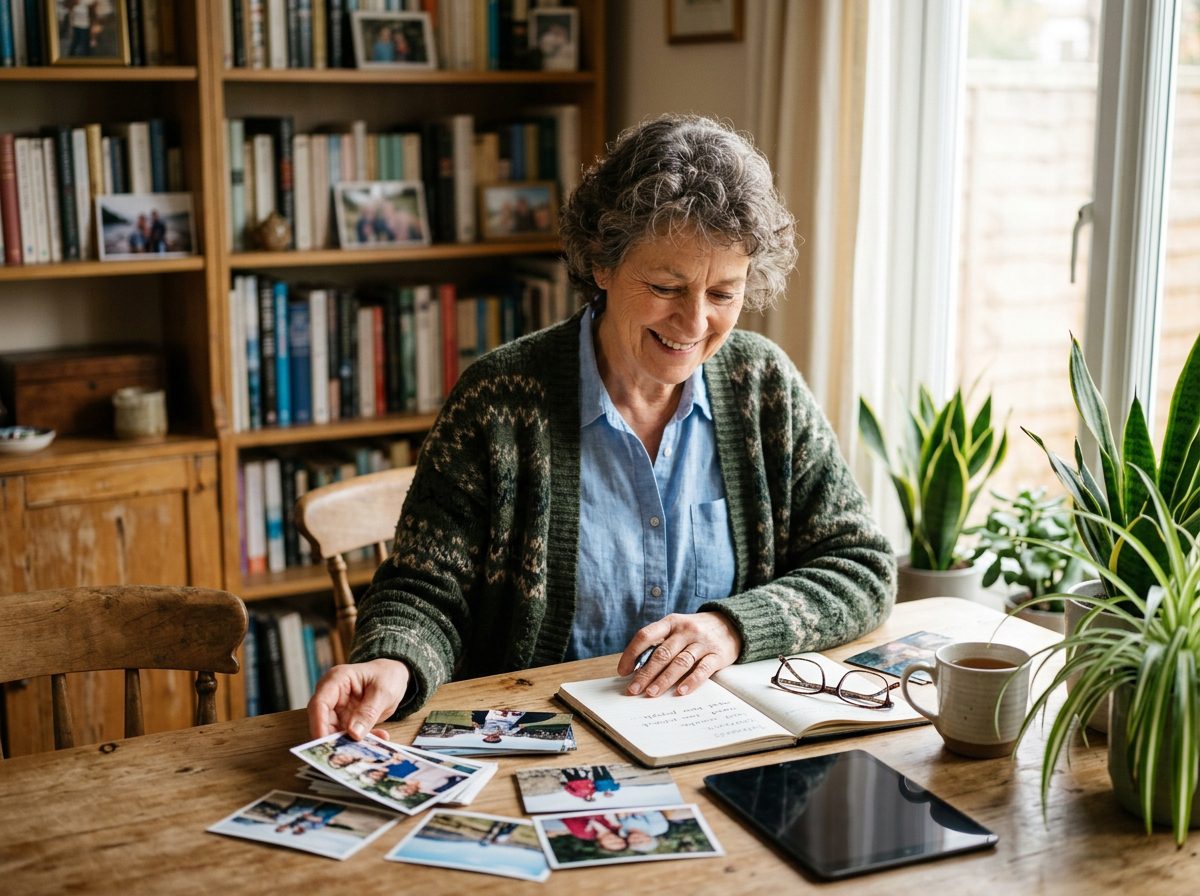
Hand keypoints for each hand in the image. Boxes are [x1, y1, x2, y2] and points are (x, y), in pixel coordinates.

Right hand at [306, 657, 410, 739]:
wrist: (394, 675)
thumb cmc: (387, 676)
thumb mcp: (383, 692)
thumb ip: (368, 712)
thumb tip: (353, 734)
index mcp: (337, 680)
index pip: (319, 703)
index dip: (318, 724)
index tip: (323, 743)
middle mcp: (332, 695)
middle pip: (322, 721)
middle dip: (332, 739)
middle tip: (345, 755)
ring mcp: (337, 709)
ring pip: (333, 732)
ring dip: (348, 742)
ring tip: (366, 747)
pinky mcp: (344, 721)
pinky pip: (347, 735)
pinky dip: (360, 740)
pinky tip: (379, 738)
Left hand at [617, 611, 741, 697]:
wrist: (731, 624)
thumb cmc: (695, 631)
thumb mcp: (677, 628)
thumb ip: (660, 644)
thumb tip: (637, 669)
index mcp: (671, 622)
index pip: (646, 635)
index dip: (632, 653)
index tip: (623, 671)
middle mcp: (685, 630)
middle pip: (662, 653)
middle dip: (645, 673)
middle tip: (634, 689)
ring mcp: (702, 642)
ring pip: (680, 662)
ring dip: (664, 679)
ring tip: (652, 693)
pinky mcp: (717, 655)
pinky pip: (703, 669)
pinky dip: (691, 681)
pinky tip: (680, 691)